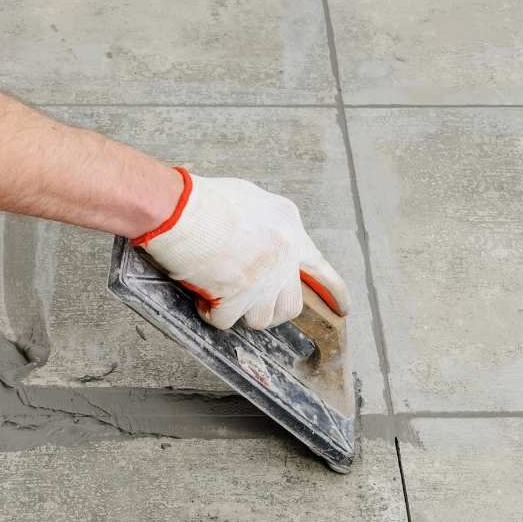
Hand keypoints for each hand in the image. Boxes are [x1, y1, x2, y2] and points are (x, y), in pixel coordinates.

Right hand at [135, 168, 349, 329]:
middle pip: (291, 304)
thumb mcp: (250, 200)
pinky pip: (225, 321)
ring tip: (221, 295)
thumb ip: (265, 225)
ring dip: (240, 312)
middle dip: (272, 309)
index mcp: (289, 230)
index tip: (342, 310)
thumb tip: (262, 243)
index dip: (334, 293)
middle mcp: (283, 257)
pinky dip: (210, 313)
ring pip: (262, 319)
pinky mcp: (236, 297)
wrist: (180, 209)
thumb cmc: (205, 200)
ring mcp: (262, 280)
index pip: (320, 268)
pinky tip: (201, 296)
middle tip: (250, 303)